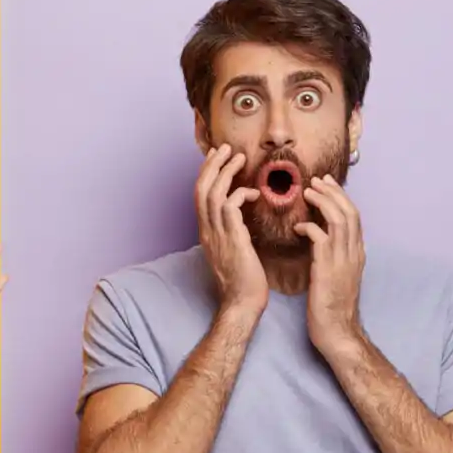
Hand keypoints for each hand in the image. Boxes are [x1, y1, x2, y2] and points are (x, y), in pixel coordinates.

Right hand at [196, 144, 266, 315]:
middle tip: (225, 148)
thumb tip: (240, 215)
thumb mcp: (233, 251)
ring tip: (238, 157)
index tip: (217, 157)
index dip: (206, 174)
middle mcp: (207, 232)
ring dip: (226, 172)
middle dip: (212, 165)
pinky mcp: (232, 240)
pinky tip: (252, 192)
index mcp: (206, 233)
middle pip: (201, 189)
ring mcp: (217, 236)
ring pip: (213, 194)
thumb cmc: (243, 281)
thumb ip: (233, 231)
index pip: (199, 196)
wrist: (242, 303)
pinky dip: (239, 194)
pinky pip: (230, 208)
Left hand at [298, 175, 366, 356]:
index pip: (354, 216)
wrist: (338, 331)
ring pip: (339, 219)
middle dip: (333, 192)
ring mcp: (343, 260)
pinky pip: (321, 239)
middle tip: (317, 180)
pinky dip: (310, 228)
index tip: (327, 184)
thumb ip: (334, 257)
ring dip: (323, 202)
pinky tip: (298, 227)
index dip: (341, 197)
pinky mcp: (328, 269)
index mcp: (357, 253)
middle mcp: (354, 253)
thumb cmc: (332, 308)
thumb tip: (322, 241)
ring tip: (308, 191)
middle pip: (349, 211)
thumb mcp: (338, 277)